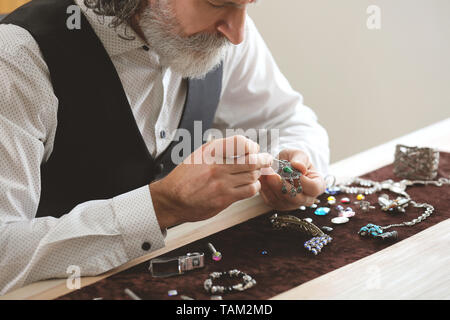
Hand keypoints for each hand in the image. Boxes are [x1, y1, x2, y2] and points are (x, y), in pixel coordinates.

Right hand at [150, 135, 272, 229]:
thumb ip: (219, 149)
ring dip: (257, 174)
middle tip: (266, 160)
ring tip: (256, 173)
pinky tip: (250, 186)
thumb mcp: (199, 154)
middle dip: (263, 160)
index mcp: (211, 151)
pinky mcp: (224, 198)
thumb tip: (242, 145)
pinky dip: (254, 187)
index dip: (252, 146)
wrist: (172, 198)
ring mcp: (221, 183)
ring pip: (252, 176)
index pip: (241, 142)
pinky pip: (248, 191)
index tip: (254, 150)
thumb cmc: (185, 177)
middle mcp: (217, 166)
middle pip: (251, 160)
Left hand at [258, 148, 325, 210]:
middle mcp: (306, 198)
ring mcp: (292, 204)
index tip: (291, 171)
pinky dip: (265, 189)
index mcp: (317, 185)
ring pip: (281, 200)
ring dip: (271, 186)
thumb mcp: (299, 154)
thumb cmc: (294, 160)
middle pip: (296, 198)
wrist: (282, 166)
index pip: (313, 188)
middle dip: (282, 186)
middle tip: (271, 173)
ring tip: (264, 172)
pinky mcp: (278, 205)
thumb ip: (300, 159)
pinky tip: (261, 178)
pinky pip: (271, 200)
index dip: (303, 181)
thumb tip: (298, 166)